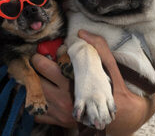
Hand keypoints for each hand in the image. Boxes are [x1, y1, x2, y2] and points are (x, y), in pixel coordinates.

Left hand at [32, 30, 154, 134]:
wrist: (122, 115)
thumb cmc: (114, 87)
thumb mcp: (109, 63)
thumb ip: (98, 46)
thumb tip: (82, 33)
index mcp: (73, 82)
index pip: (45, 67)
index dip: (38, 58)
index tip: (39, 54)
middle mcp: (63, 98)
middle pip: (35, 82)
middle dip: (32, 72)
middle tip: (33, 66)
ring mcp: (59, 112)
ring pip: (34, 97)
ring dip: (32, 87)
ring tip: (35, 79)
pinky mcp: (59, 122)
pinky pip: (38, 114)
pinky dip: (34, 105)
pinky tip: (40, 96)